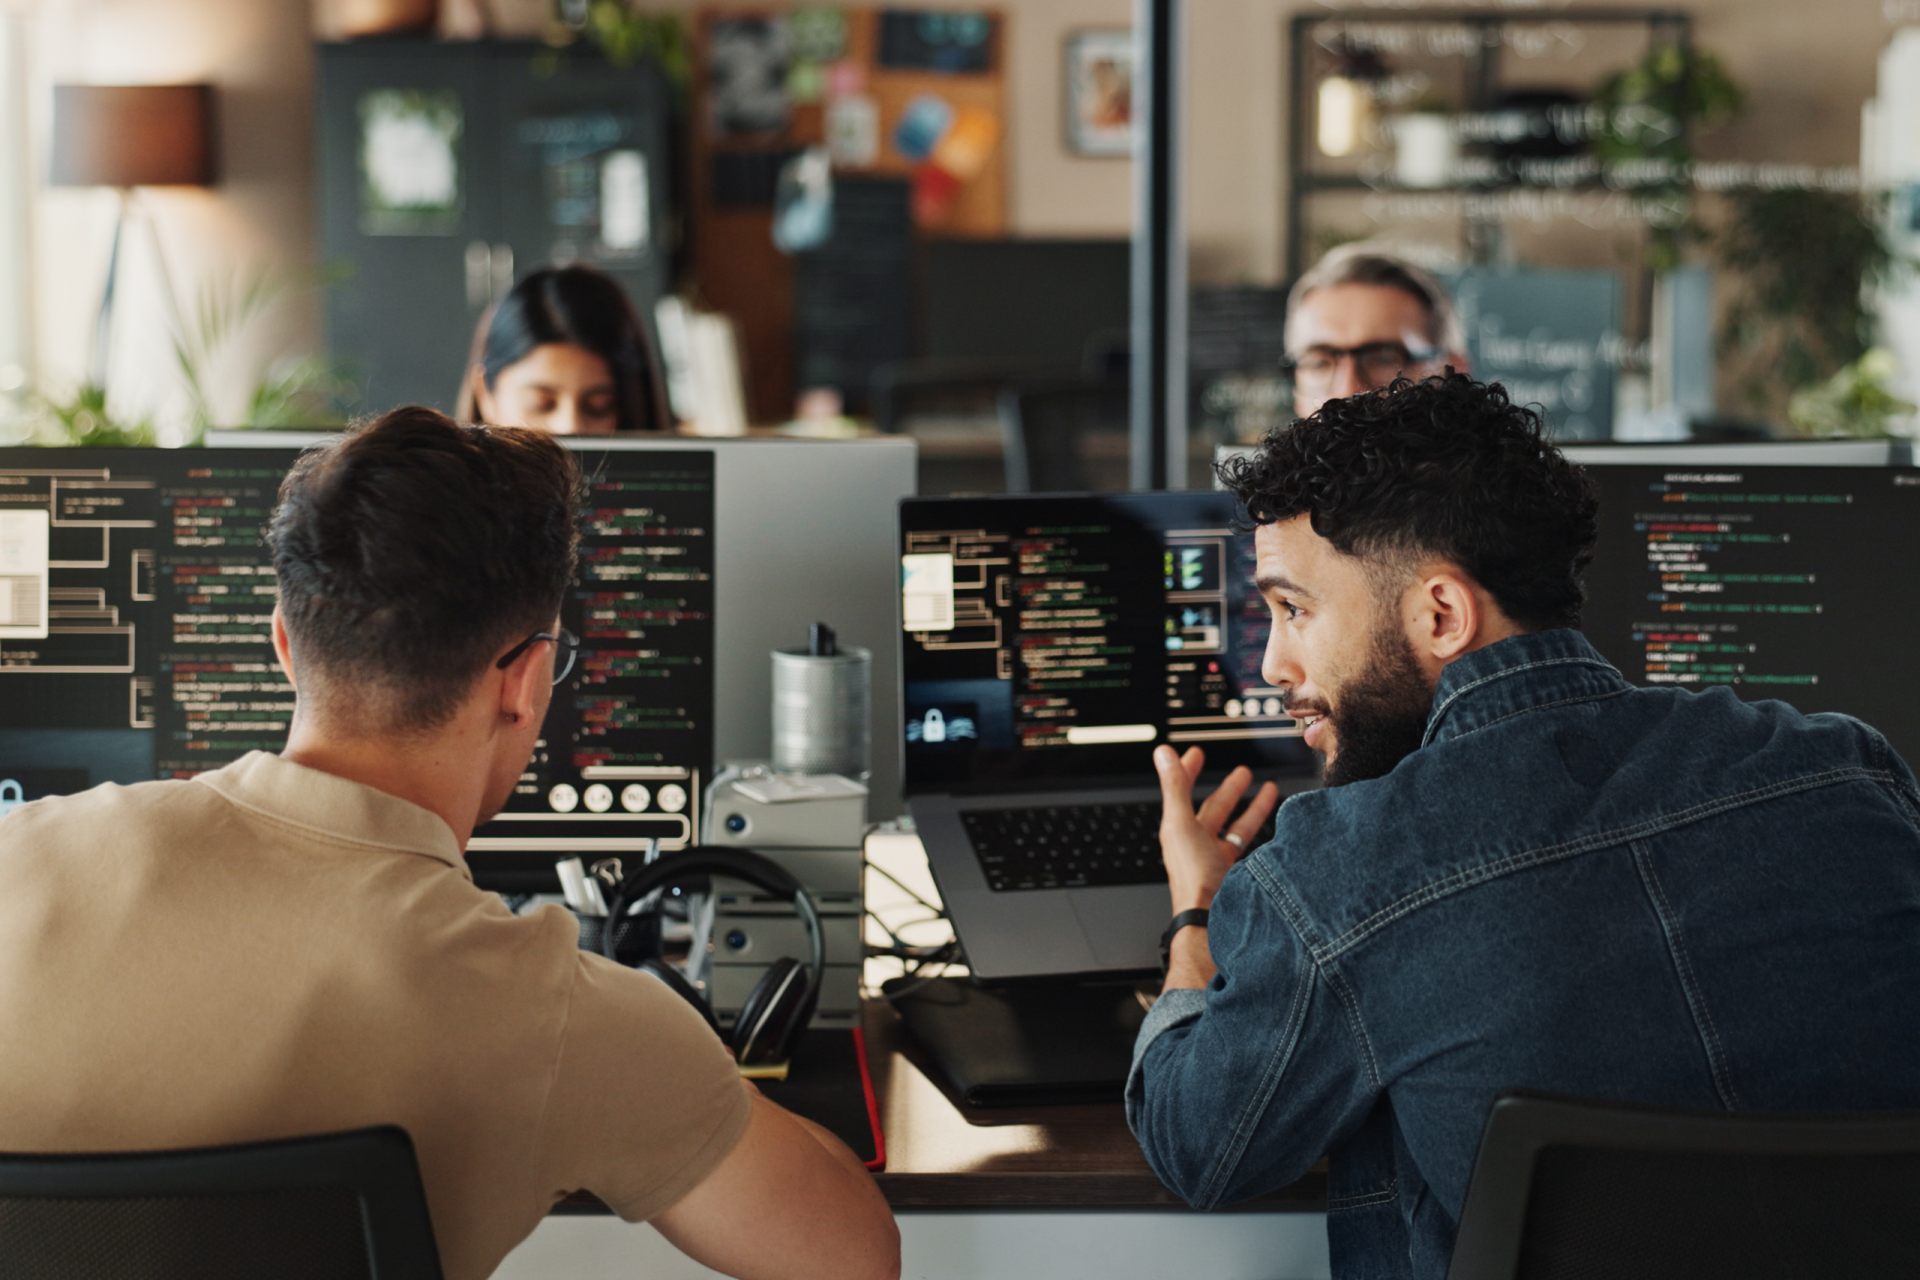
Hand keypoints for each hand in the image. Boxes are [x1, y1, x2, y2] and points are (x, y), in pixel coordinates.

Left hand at [1153, 745, 1279, 913]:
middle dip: (1229, 789)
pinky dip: (1262, 833)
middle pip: (1215, 809)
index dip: (1188, 771)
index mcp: (1179, 829)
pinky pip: (1250, 845)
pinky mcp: (1235, 871)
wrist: (1212, 917)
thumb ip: (1174, 787)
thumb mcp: (1181, 824)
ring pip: (1237, 826)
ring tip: (1268, 789)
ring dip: (1252, 806)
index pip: (1183, 792)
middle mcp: (1197, 843)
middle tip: (1242, 771)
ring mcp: (1217, 858)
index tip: (1194, 754)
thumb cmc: (1192, 877)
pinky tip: (1276, 825)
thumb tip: (1163, 754)